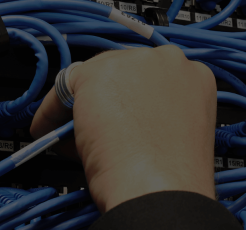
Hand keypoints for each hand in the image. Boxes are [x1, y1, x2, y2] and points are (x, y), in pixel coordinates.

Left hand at [30, 45, 217, 211]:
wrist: (161, 186)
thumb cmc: (173, 173)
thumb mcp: (173, 131)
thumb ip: (153, 114)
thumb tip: (115, 122)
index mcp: (194, 76)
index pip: (152, 77)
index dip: (133, 99)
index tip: (120, 115)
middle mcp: (168, 61)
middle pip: (124, 71)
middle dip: (106, 98)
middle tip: (91, 127)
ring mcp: (133, 62)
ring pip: (95, 76)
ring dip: (80, 105)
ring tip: (70, 134)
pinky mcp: (97, 72)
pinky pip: (64, 86)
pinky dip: (52, 112)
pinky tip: (50, 132)